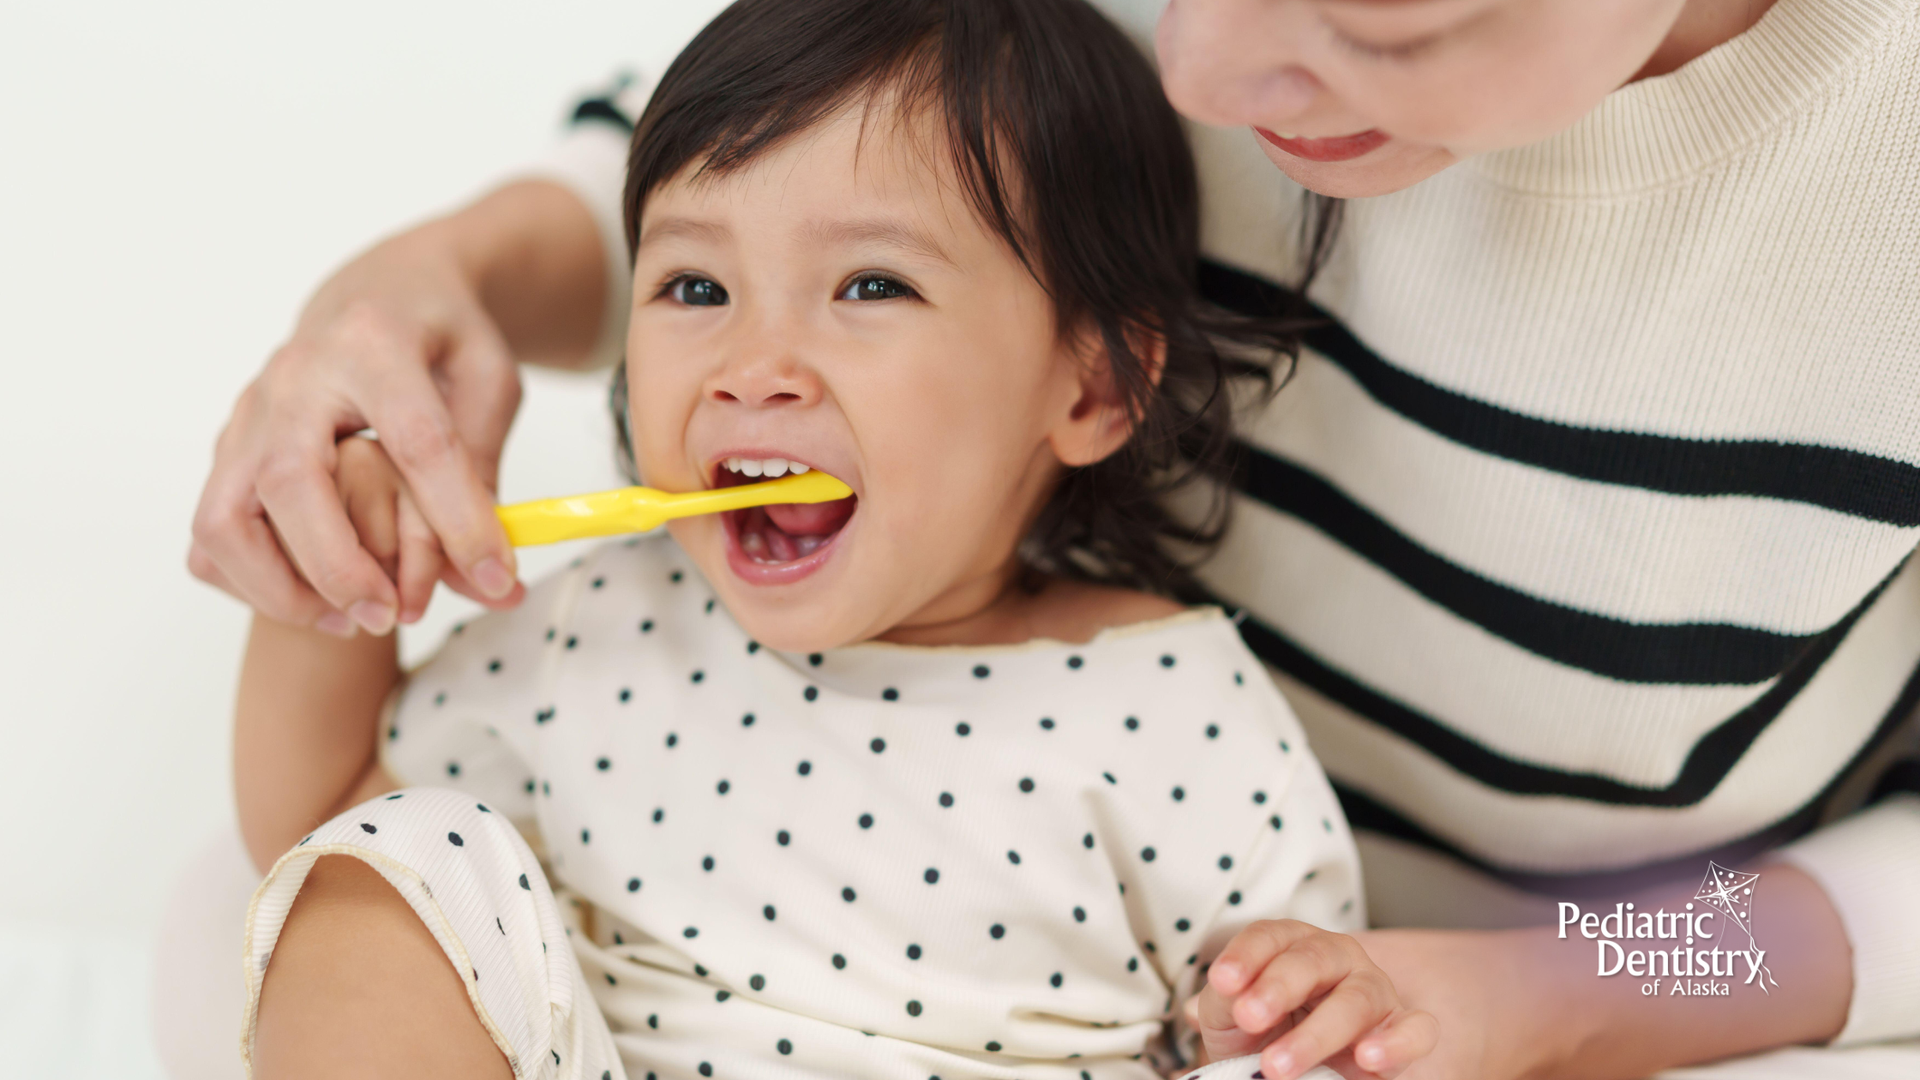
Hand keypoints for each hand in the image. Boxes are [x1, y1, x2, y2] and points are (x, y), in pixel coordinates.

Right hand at [188, 180, 607, 635]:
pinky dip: (247, 579)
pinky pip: (211, 529)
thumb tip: (490, 577)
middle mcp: (296, 374)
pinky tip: (309, 598)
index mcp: (375, 344)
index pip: (415, 440)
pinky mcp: (229, 443)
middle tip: (390, 615)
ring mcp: (250, 410)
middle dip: (338, 564)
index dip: (458, 517)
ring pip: (225, 515)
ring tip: (347, 619)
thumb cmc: (440, 336)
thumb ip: (487, 470)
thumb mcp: (489, 379)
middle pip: (290, 480)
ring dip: (279, 585)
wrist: (377, 289)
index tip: (496, 574)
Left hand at [1190, 920, 1437, 1078]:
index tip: (1222, 982)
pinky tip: (1365, 1057)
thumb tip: (1223, 991)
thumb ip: (1223, 999)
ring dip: (1318, 1032)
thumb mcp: (1231, 1018)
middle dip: (1278, 987)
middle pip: (1312, 959)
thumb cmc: (1262, 1037)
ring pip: (1357, 999)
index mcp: (1293, 945)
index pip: (1269, 936)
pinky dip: (1396, 1042)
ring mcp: (1375, 992)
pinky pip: (1417, 1029)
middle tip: (1248, 1018)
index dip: (1245, 955)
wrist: (1296, 1075)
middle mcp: (1338, 959)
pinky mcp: (1404, 1030)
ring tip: (1279, 1064)